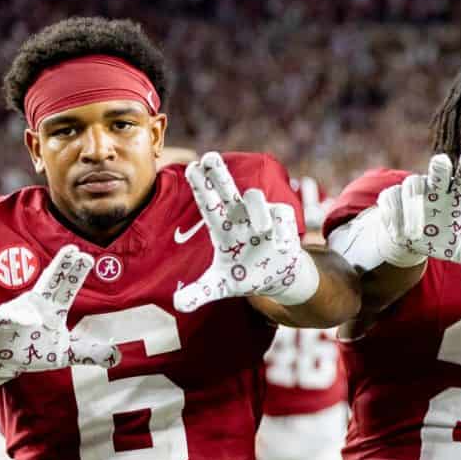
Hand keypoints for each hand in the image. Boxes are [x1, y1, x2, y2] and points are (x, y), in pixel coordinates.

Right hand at [0, 246, 119, 395]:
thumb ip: (90, 353)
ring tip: (45, 316)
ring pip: (29, 301)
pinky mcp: (0, 323)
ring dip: (38, 303)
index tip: (86, 257)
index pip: (68, 287)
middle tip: (73, 249)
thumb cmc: (33, 351)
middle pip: (51, 281)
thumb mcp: (66, 354)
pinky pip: (10, 317)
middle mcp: (37, 304)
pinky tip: (32, 322)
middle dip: (61, 265)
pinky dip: (20, 318)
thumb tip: (118, 356)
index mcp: (54, 308)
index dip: (76, 272)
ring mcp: (18, 311)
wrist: (2, 362)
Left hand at [174, 152, 319, 311]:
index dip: (200, 187)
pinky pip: (282, 217)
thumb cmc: (245, 275)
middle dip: (219, 173)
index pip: (208, 203)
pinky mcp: (282, 220)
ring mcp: (262, 216)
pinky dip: (281, 232)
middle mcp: (240, 216)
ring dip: (258, 211)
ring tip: (262, 230)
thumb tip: (178, 303)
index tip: (191, 167)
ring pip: (256, 199)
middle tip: (210, 156)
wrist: (276, 277)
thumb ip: (200, 292)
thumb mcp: (220, 286)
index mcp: (222, 227)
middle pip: (228, 190)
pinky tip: (281, 247)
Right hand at [375, 152, 460, 273]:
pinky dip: (394, 217)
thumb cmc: (445, 240)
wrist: (413, 242)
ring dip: (413, 211)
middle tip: (440, 163)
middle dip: (440, 166)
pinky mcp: (392, 195)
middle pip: (439, 169)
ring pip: (411, 187)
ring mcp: (414, 189)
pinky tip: (399, 234)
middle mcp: (436, 187)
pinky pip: (391, 198)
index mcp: (457, 197)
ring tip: (414, 235)